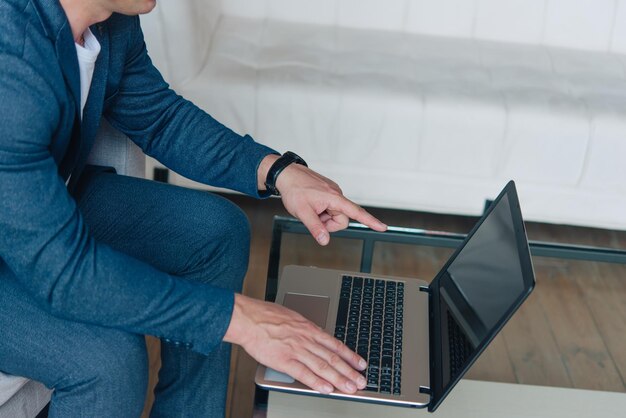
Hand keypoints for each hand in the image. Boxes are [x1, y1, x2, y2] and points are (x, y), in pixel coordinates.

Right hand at [223, 294, 367, 393]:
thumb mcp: (293, 317)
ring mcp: (296, 350)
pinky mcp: (284, 360)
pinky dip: (316, 382)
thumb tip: (316, 335)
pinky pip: (304, 373)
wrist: (249, 319)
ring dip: (339, 379)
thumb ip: (305, 328)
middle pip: (333, 357)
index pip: (335, 344)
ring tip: (350, 387)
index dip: (350, 355)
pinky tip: (326, 388)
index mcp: (309, 329)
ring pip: (323, 366)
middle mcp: (306, 340)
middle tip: (361, 381)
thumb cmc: (267, 316)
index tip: (360, 363)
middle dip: (349, 371)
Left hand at [258, 154, 386, 244]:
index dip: (370, 221)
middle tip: (313, 218)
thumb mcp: (302, 212)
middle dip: (329, 224)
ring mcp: (332, 193)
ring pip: (334, 214)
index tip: (382, 227)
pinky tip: (311, 204)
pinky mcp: (328, 193)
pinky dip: (321, 211)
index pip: (356, 212)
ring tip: (310, 209)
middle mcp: (336, 194)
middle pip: (342, 219)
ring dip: (324, 217)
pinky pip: (329, 208)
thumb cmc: (294, 189)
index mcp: (334, 198)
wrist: (286, 174)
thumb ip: (315, 227)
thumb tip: (325, 240)